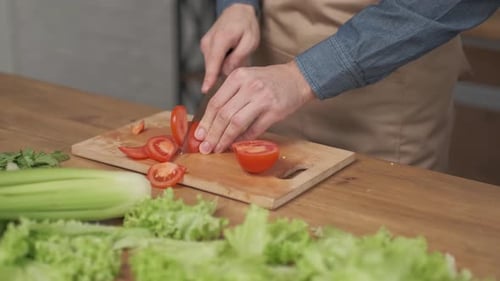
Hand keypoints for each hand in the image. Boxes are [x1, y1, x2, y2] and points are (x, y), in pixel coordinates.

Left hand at [195, 61, 315, 153]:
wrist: (298, 78)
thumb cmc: (270, 80)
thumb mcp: (247, 78)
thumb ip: (230, 95)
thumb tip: (212, 122)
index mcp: (238, 76)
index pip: (215, 102)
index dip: (205, 122)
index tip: (199, 135)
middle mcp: (249, 86)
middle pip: (223, 114)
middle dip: (212, 134)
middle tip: (205, 147)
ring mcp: (262, 98)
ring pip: (236, 123)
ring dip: (224, 139)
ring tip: (217, 149)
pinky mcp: (274, 111)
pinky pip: (254, 129)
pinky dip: (243, 139)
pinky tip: (236, 145)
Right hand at [200, 3, 259, 92]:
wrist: (237, 12)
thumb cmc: (245, 26)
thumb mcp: (250, 41)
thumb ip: (239, 58)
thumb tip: (227, 72)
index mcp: (221, 39)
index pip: (214, 62)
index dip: (210, 78)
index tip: (205, 90)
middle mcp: (209, 42)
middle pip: (214, 67)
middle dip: (225, 69)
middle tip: (238, 58)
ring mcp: (205, 44)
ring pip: (213, 65)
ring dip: (224, 64)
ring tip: (234, 52)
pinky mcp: (205, 47)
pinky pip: (213, 61)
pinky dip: (221, 60)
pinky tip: (229, 52)